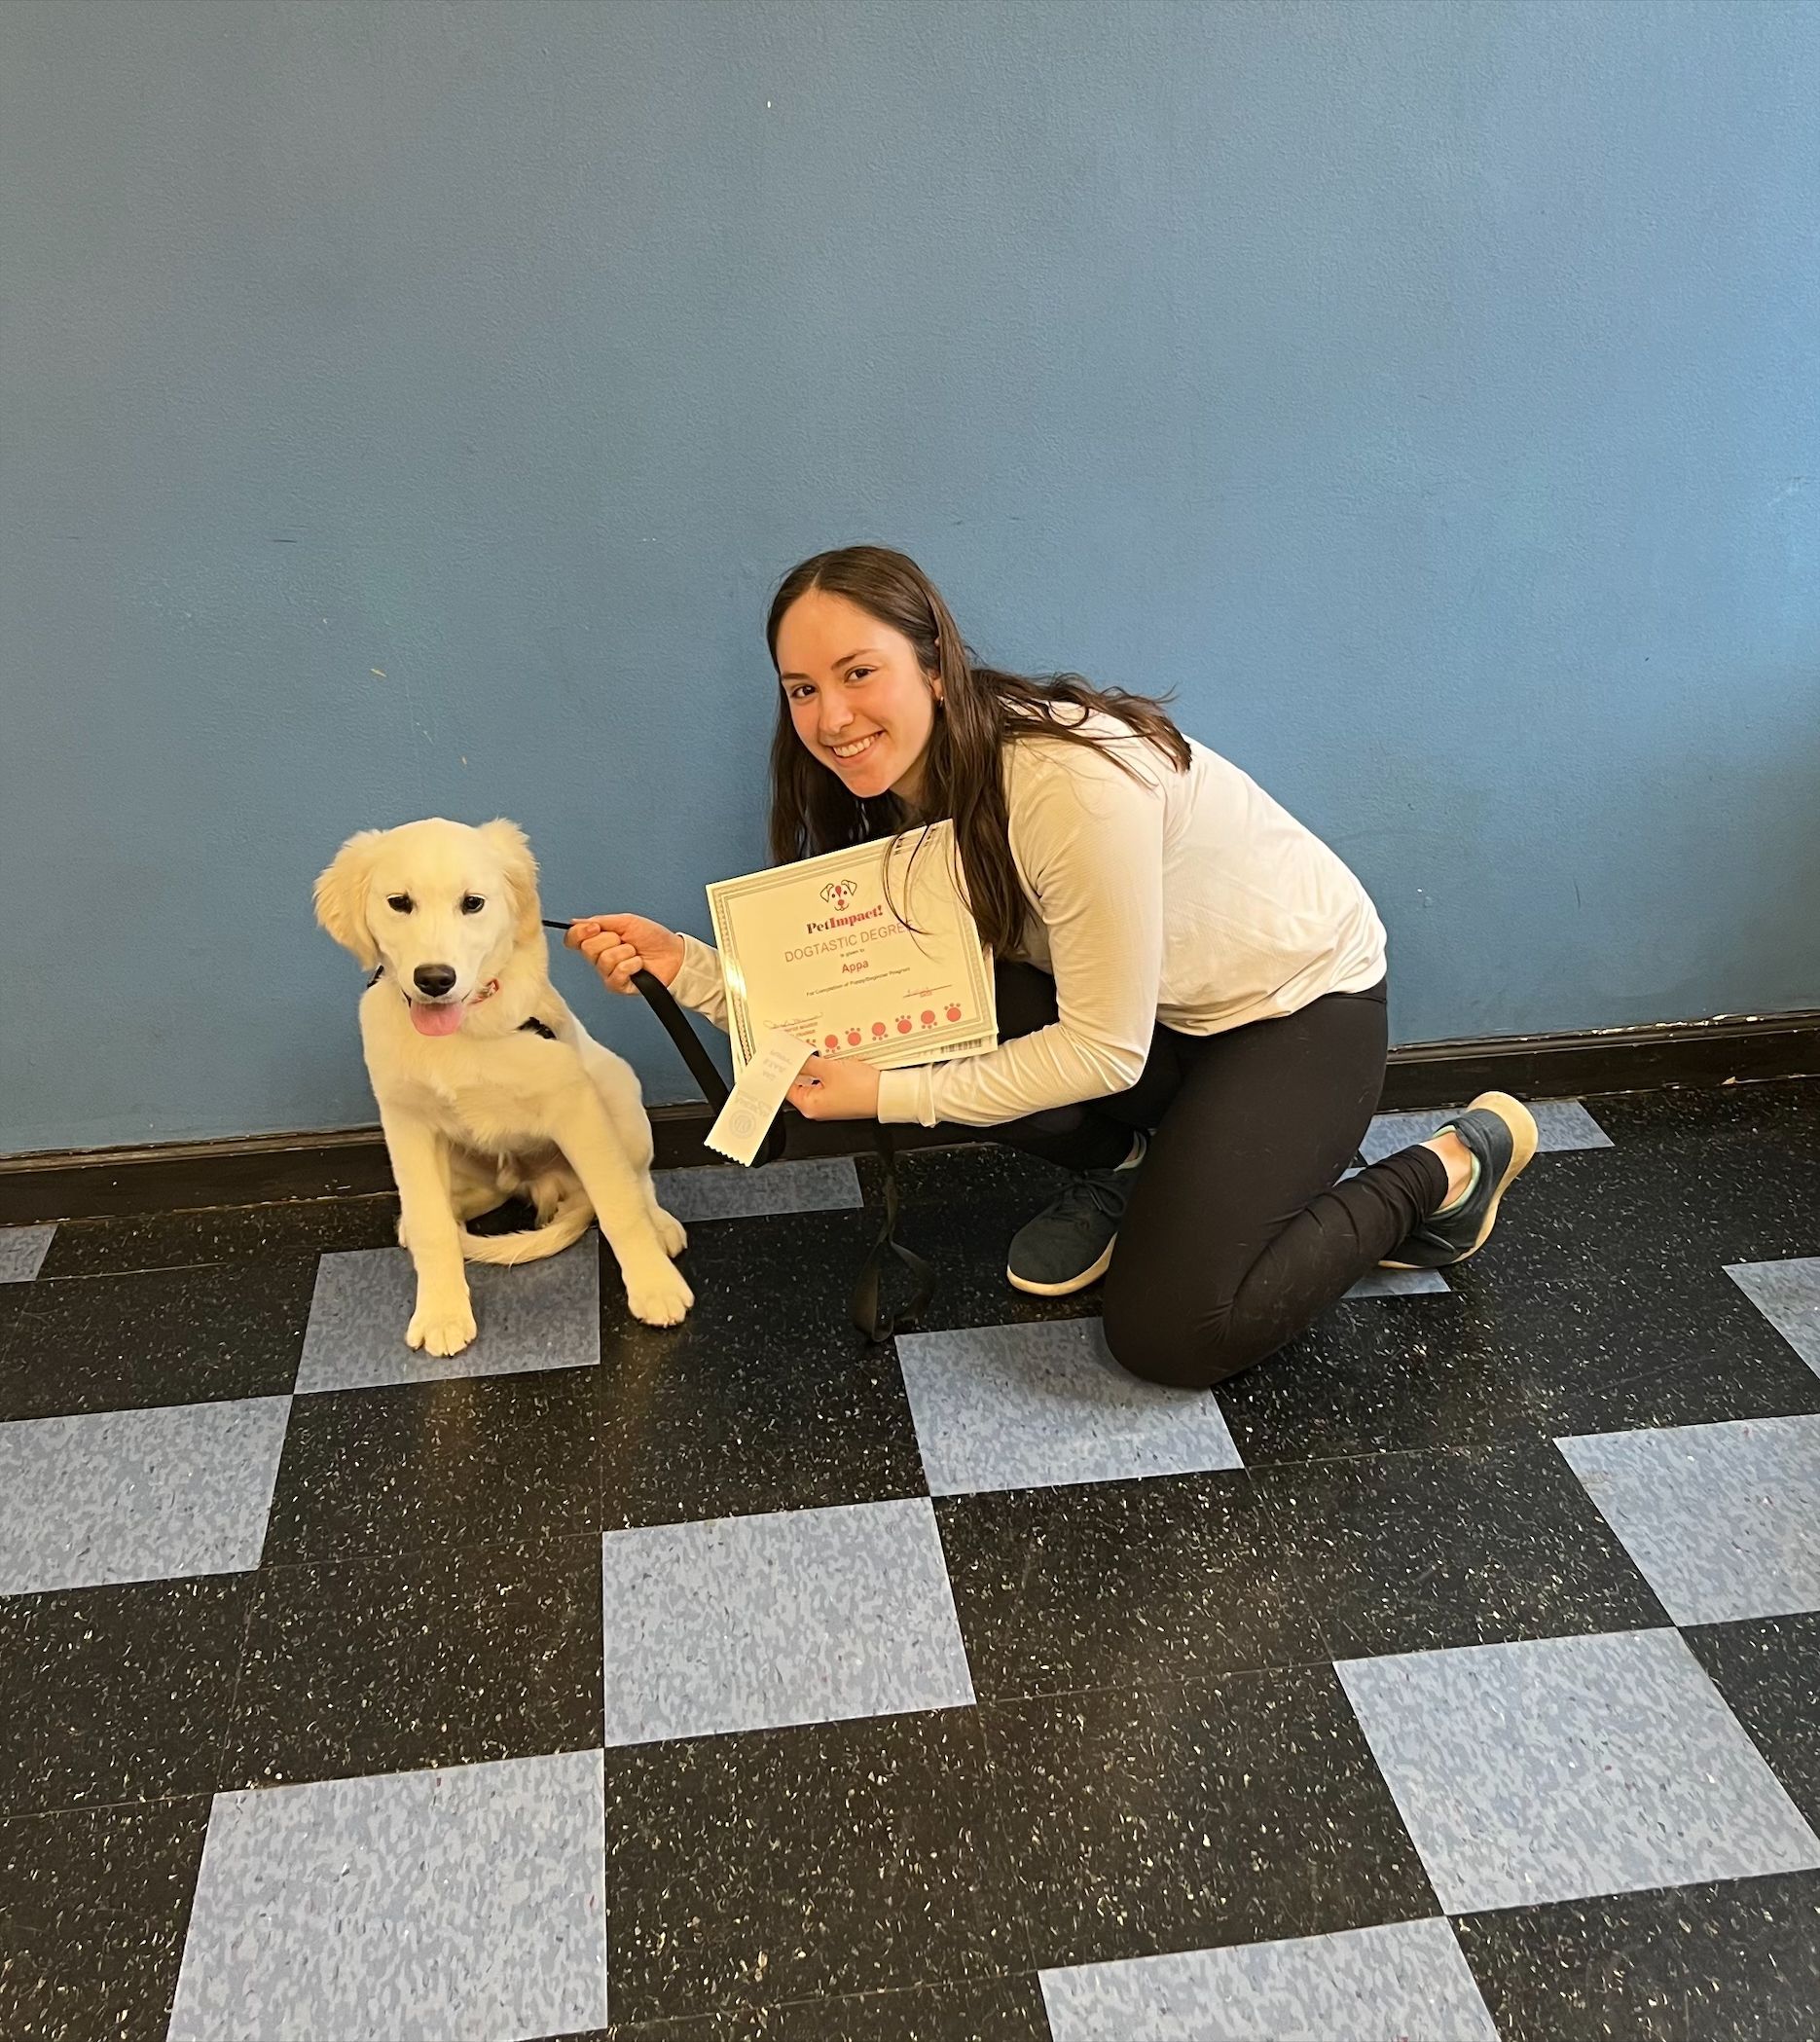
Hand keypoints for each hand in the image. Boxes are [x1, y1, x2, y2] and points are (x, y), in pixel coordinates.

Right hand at [566, 913, 683, 992]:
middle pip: (587, 948)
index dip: (580, 933)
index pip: (573, 939)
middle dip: (610, 940)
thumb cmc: (654, 938)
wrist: (673, 954)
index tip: (595, 927)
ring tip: (635, 953)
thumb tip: (575, 922)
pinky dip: (631, 965)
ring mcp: (607, 972)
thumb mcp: (627, 921)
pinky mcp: (617, 986)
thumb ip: (600, 921)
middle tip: (625, 940)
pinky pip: (616, 974)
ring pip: (604, 960)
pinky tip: (639, 965)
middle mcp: (599, 957)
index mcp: (599, 940)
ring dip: (625, 952)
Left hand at [787, 1053, 880, 1121]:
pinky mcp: (839, 1098)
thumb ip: (809, 1062)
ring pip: (814, 1081)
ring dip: (814, 1067)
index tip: (785, 1055)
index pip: (787, 1086)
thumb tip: (795, 1058)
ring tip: (816, 1054)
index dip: (785, 1069)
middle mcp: (816, 1109)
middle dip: (800, 1066)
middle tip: (799, 1049)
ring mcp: (828, 1104)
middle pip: (800, 1083)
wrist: (887, 1094)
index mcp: (809, 1106)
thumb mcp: (830, 1069)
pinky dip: (825, 1071)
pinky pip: (825, 1082)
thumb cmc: (862, 1089)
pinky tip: (828, 1061)